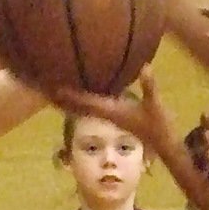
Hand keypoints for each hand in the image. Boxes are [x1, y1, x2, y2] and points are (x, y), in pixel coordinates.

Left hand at [54, 69, 177, 155]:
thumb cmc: (158, 125)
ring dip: (70, 101)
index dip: (72, 95)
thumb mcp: (155, 104)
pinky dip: (82, 101)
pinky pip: (92, 107)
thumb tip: (145, 66)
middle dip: (64, 99)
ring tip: (54, 91)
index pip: (87, 102)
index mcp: (113, 111)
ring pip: (84, 108)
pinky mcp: (114, 115)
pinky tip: (78, 93)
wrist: (163, 143)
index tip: (56, 87)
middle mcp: (107, 114)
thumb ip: (149, 86)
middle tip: (45, 87)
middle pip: (80, 106)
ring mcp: (109, 116)